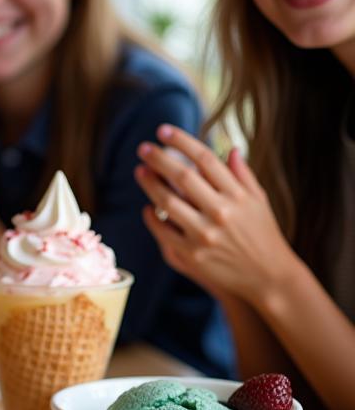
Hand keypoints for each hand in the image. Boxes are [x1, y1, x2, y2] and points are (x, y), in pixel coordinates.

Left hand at [134, 124, 298, 304]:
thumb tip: (231, 148)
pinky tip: (147, 208)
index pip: (205, 159)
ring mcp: (205, 234)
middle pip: (182, 176)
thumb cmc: (263, 235)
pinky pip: (163, 230)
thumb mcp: (259, 203)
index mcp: (238, 195)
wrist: (269, 279)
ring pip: (167, 201)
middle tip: (143, 148)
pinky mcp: (192, 255)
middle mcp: (221, 212)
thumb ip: (243, 175)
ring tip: (140, 171)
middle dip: (159, 158)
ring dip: (149, 184)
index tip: (163, 130)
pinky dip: (152, 217)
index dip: (182, 141)